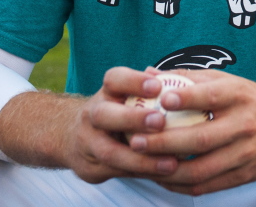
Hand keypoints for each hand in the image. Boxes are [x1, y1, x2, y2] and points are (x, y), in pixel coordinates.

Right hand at [0, 67, 182, 183]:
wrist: (77, 139)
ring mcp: (88, 143)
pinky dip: (143, 174)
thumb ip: (150, 92)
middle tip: (160, 121)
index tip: (157, 86)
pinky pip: (118, 173)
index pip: (114, 80)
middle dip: (132, 119)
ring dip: (141, 159)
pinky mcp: (90, 168)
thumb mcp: (127, 96)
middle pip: (104, 115)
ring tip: (171, 163)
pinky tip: (164, 175)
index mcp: (106, 93)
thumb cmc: (118, 111)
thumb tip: (178, 81)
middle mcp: (93, 115)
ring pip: (110, 152)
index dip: (134, 81)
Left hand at [126, 70, 255, 195]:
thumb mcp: (227, 81)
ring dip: (168, 170)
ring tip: (143, 164)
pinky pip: (208, 186)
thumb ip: (189, 78)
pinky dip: (181, 185)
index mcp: (240, 96)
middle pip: (201, 138)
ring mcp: (246, 153)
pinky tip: (163, 178)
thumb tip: (149, 74)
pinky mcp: (245, 175)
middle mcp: (245, 124)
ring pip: (202, 169)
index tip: (161, 100)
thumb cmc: (249, 99)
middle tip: (135, 141)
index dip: (187, 98)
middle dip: (164, 142)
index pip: (212, 96)